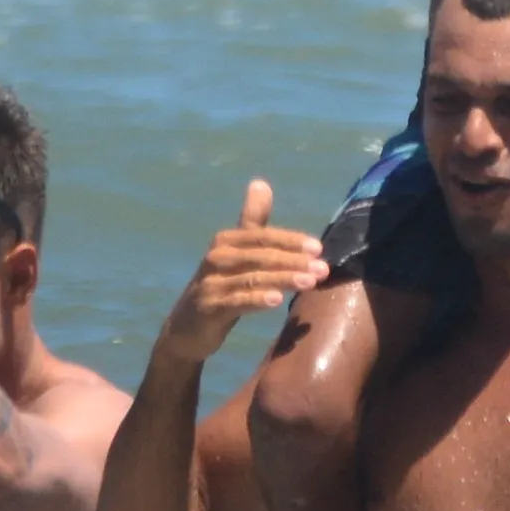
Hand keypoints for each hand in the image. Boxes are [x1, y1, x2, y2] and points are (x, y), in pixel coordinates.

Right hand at [159, 181, 327, 365]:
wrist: (187, 327)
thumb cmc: (219, 286)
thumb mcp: (235, 253)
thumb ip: (252, 222)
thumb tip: (260, 183)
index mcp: (225, 241)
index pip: (263, 236)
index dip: (291, 241)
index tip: (318, 249)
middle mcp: (216, 257)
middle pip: (261, 256)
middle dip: (294, 261)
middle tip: (322, 269)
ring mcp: (211, 283)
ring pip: (253, 278)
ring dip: (284, 279)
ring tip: (309, 282)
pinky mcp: (209, 307)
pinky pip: (237, 301)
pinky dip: (257, 299)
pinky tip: (278, 300)